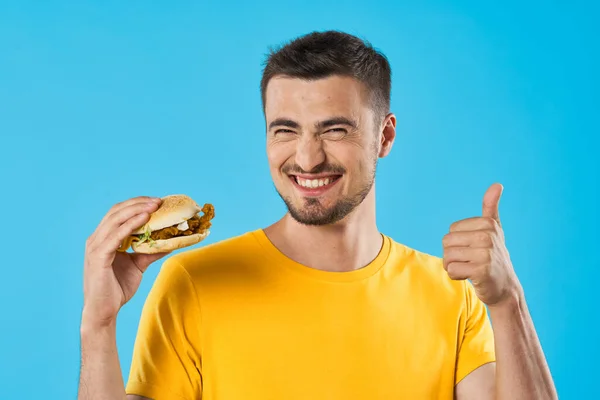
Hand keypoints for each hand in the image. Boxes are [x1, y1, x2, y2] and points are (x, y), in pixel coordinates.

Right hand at [82, 196, 169, 328]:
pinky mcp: (98, 256)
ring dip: (137, 210)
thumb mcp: (138, 265)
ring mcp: (95, 247)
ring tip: (154, 206)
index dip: (136, 204)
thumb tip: (170, 241)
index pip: (118, 213)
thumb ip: (151, 251)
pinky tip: (144, 219)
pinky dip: (130, 225)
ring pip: (116, 220)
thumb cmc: (117, 289)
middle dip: (138, 203)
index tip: (156, 202)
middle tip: (158, 201)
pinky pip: (116, 235)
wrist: (104, 311)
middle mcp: (96, 239)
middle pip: (117, 211)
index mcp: (103, 238)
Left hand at [442, 183, 521, 305]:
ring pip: (447, 256)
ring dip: (453, 266)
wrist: (505, 288)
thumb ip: (490, 207)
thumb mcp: (493, 230)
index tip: (473, 248)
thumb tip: (497, 184)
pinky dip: (456, 276)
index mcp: (488, 224)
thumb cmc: (494, 256)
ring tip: (469, 268)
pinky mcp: (481, 270)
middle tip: (469, 261)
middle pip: (446, 242)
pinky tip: (470, 277)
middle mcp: (488, 236)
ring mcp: (485, 253)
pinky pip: (452, 270)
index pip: (451, 230)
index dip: (457, 242)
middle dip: (452, 255)